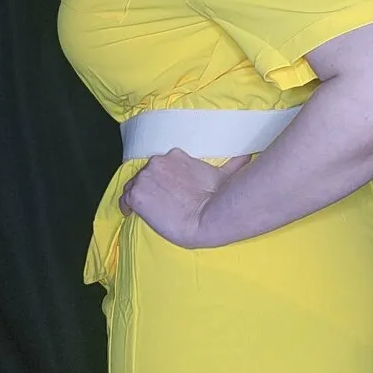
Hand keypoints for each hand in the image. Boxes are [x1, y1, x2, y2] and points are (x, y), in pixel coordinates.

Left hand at [118, 148, 252, 248]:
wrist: (209, 217)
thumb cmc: (218, 198)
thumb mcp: (224, 175)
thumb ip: (231, 163)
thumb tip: (248, 157)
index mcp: (176, 155)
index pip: (160, 165)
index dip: (161, 178)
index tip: (167, 189)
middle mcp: (158, 162)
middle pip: (146, 174)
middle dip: (151, 186)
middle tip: (160, 201)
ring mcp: (145, 177)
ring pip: (134, 185)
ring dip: (140, 195)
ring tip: (147, 209)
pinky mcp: (137, 195)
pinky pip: (124, 201)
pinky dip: (126, 207)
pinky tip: (130, 214)